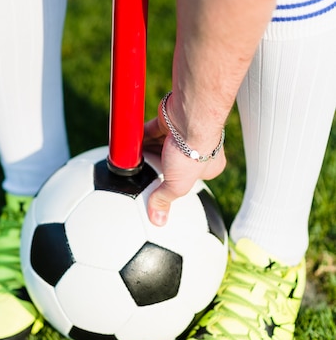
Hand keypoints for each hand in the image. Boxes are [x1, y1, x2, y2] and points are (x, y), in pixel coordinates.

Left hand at [143, 111, 225, 226]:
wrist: (190, 119)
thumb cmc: (193, 152)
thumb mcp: (177, 186)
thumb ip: (165, 200)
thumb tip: (158, 220)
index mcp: (208, 166)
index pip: (188, 179)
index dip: (174, 183)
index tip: (161, 188)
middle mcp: (196, 148)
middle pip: (171, 162)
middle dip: (157, 166)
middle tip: (142, 175)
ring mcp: (181, 134)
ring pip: (159, 145)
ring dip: (147, 152)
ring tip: (133, 162)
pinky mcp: (168, 121)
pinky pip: (151, 131)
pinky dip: (140, 138)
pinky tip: (131, 145)